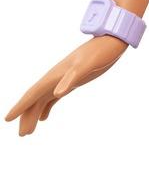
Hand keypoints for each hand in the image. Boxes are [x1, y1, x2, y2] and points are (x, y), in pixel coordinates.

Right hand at [5, 35, 127, 135]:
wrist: (110, 42)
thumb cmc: (99, 53)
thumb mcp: (87, 66)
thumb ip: (71, 79)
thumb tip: (56, 94)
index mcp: (54, 76)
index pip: (32, 94)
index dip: (20, 107)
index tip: (7, 119)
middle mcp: (54, 78)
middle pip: (35, 100)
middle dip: (26, 116)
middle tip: (22, 135)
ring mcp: (62, 80)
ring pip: (42, 100)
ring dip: (34, 114)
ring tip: (28, 131)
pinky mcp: (70, 82)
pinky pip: (52, 97)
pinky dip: (46, 108)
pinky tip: (44, 118)